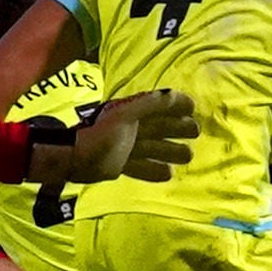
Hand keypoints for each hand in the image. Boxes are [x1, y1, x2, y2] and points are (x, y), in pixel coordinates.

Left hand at [42, 88, 199, 185]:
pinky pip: (140, 167)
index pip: (158, 105)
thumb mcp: (126, 115)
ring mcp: (124, 147)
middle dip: (177, 128)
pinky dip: (153, 170)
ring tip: (188, 156)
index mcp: (131, 112)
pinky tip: (168, 175)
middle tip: (196, 132)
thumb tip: (174, 95)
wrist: (75, 158)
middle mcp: (129, 128)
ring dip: (170, 151)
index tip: (193, 108)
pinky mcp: (118, 165)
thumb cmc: (101, 134)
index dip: (176, 105)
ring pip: (152, 148)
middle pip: (158, 126)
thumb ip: (149, 104)